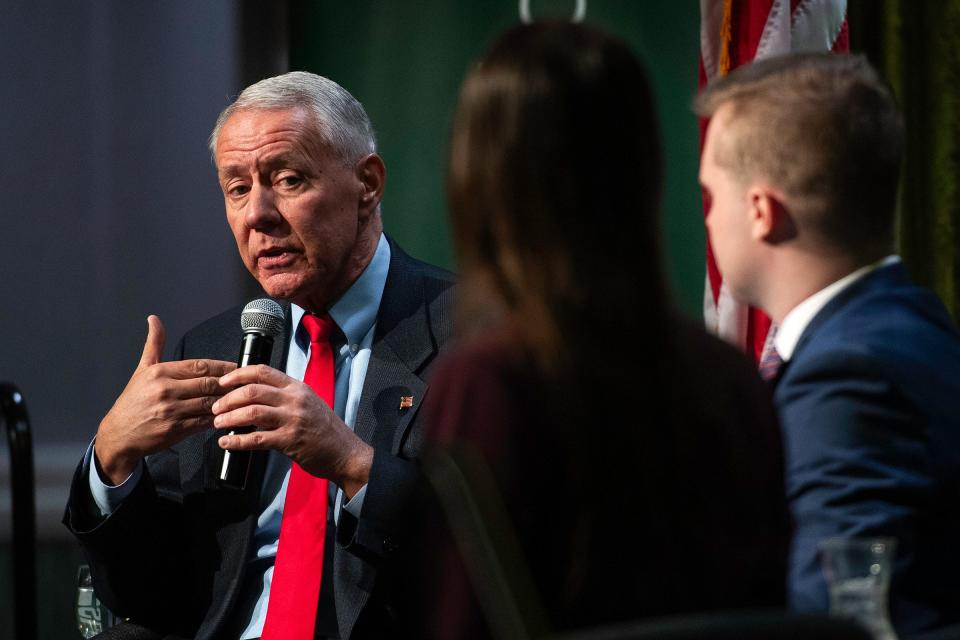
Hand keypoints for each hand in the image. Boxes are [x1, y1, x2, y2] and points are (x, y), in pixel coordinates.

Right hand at [94, 316, 236, 484]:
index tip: (239, 367)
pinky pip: (203, 422)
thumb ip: (154, 344)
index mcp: (160, 372)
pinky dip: (219, 419)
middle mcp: (165, 390)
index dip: (223, 366)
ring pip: (209, 403)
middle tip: (248, 382)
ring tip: (244, 399)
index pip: (200, 366)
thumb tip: (154, 319)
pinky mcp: (175, 430)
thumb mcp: (142, 370)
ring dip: (228, 402)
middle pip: (208, 384)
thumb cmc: (133, 401)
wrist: (119, 434)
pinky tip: (230, 416)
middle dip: (230, 383)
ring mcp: (171, 411)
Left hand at [212, 364, 372, 497]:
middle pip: (253, 390)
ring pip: (251, 412)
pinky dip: (237, 441)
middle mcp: (295, 399)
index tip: (223, 382)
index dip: (238, 375)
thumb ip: (284, 397)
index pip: (263, 371)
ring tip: (217, 423)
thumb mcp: (308, 403)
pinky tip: (226, 443)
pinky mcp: (290, 441)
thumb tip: (253, 397)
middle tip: (216, 407)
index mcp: (297, 387)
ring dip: (229, 418)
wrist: (345, 452)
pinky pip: (256, 439)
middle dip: (228, 398)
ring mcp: (293, 419)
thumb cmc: (325, 430)